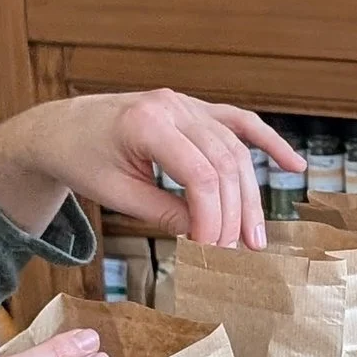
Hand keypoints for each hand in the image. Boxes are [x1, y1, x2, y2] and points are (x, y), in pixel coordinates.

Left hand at [0, 90, 303, 249]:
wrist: (62, 128)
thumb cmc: (82, 159)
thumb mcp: (115, 194)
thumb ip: (163, 213)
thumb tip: (207, 240)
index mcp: (146, 123)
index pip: (199, 176)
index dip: (212, 217)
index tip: (212, 251)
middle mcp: (172, 106)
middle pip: (224, 163)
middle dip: (234, 212)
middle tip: (237, 252)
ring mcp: (187, 103)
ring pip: (236, 148)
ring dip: (250, 193)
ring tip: (255, 236)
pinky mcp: (195, 109)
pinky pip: (240, 123)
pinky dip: (268, 143)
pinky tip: (294, 165)